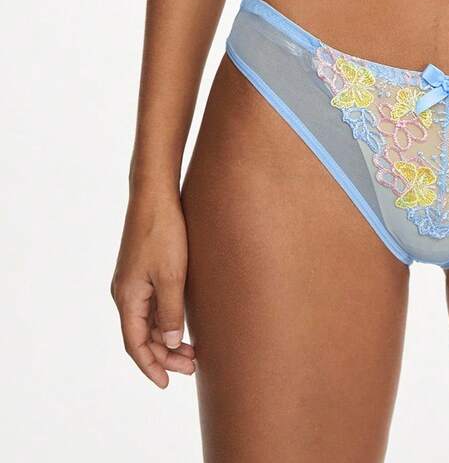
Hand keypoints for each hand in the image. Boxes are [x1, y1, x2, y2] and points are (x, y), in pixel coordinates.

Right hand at [111, 190, 195, 387]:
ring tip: (193, 350)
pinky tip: (183, 323)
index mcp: (127, 297)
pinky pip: (151, 304)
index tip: (167, 383)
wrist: (155, 195)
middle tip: (192, 367)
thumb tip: (170, 343)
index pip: (135, 344)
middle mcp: (125, 293)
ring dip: (167, 338)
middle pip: (142, 335)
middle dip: (165, 355)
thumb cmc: (163, 233)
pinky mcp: (142, 269)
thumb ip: (170, 311)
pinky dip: (166, 319)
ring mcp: (133, 281)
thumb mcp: (171, 276)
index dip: (150, 366)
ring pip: (148, 321)